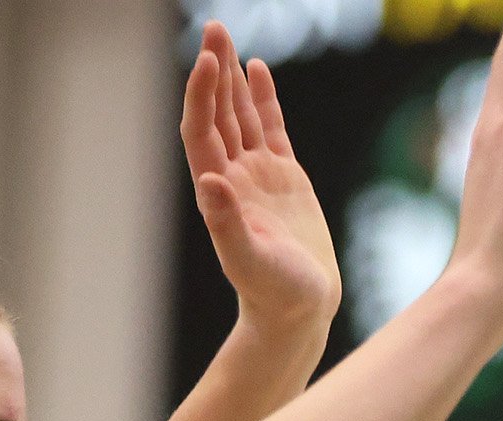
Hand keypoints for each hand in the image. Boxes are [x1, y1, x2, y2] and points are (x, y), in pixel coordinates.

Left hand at [183, 24, 339, 341]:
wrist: (300, 310)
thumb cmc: (274, 293)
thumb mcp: (251, 262)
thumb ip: (227, 223)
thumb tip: (210, 180)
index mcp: (219, 192)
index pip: (203, 131)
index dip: (202, 96)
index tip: (208, 61)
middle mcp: (233, 176)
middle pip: (217, 113)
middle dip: (214, 70)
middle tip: (213, 27)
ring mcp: (258, 175)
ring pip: (241, 114)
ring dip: (232, 77)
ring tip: (226, 37)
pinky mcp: (285, 178)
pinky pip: (271, 128)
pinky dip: (263, 98)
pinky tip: (257, 69)